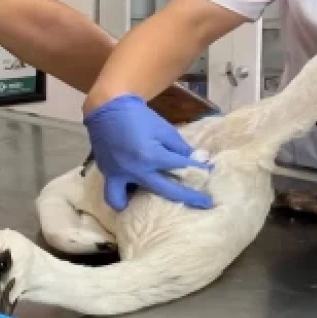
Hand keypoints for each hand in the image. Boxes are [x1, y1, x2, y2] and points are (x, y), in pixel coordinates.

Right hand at [84, 94, 212, 209]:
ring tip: (152, 209)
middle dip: (189, 198)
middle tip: (205, 203)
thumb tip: (197, 161)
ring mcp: (118, 175)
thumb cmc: (139, 117)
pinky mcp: (107, 174)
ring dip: (139, 207)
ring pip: (125, 202)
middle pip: (166, 191)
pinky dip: (122, 197)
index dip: (198, 169)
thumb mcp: (163, 128)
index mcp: (150, 156)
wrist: (108, 108)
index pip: (181, 166)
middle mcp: (135, 170)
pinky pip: (113, 193)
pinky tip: (132, 195)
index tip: (209, 172)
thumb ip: (179, 147)